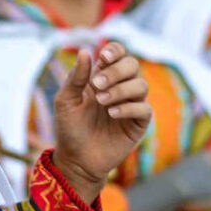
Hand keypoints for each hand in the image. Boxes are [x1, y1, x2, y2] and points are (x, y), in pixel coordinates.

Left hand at [51, 41, 150, 200]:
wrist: (76, 160)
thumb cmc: (69, 129)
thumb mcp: (66, 101)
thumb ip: (76, 77)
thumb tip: (85, 51)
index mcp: (103, 78)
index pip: (118, 55)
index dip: (115, 51)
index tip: (103, 56)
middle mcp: (120, 88)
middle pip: (133, 65)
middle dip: (116, 71)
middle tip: (96, 85)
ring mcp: (131, 106)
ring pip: (141, 85)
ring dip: (121, 89)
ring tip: (101, 101)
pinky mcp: (138, 124)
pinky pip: (144, 109)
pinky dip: (129, 108)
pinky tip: (112, 114)